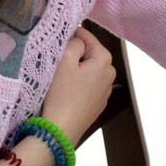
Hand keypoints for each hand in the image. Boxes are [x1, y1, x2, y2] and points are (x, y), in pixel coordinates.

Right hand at [40, 26, 114, 145]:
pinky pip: (87, 85)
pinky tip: (65, 91)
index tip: (56, 39)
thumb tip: (78, 38)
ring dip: (75, 69)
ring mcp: (105, 90)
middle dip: (74, 53)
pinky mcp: (97, 104)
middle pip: (89, 53)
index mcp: (105, 60)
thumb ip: (74, 42)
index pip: (87, 36)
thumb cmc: (61, 93)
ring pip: (88, 70)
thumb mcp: (64, 60)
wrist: (61, 131)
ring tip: (58, 76)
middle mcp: (110, 73)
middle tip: (55, 59)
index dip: (71, 34)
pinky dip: (77, 84)